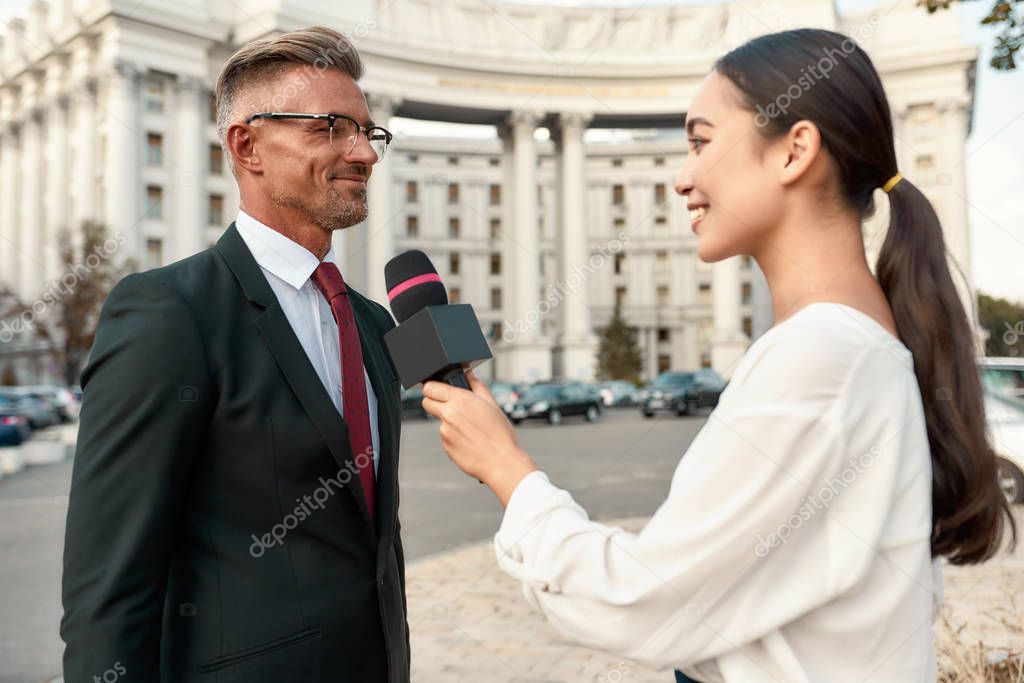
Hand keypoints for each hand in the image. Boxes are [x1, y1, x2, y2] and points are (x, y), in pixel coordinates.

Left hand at [422, 369, 537, 505]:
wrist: (501, 461)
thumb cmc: (500, 434)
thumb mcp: (492, 405)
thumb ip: (478, 387)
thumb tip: (470, 376)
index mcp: (461, 399)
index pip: (431, 388)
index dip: (432, 388)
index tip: (435, 390)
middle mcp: (449, 414)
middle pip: (426, 402)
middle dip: (433, 401)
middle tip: (447, 405)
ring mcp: (445, 431)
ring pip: (440, 421)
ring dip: (450, 423)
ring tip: (471, 430)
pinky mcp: (446, 446)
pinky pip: (446, 438)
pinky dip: (454, 437)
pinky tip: (470, 441)